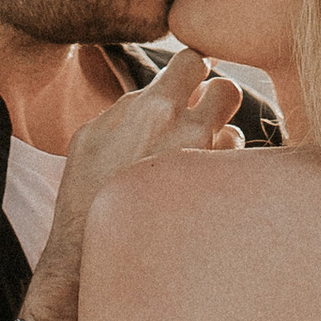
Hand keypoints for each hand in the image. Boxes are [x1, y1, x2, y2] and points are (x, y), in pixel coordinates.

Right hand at [26, 47, 243, 320]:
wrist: (90, 260)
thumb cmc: (84, 198)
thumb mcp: (90, 138)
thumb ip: (128, 106)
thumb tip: (156, 89)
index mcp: (152, 108)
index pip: (193, 60)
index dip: (193, 69)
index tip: (190, 81)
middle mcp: (188, 131)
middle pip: (229, 90)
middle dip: (217, 99)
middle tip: (201, 117)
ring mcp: (210, 167)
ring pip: (236, 134)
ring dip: (218, 144)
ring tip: (189, 170)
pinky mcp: (221, 199)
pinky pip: (236, 174)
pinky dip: (221, 178)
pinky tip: (198, 196)